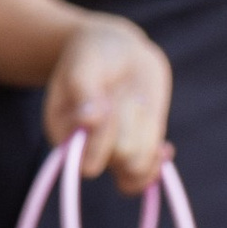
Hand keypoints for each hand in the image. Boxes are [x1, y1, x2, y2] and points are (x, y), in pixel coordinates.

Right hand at [45, 11, 171, 194]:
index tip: (108, 105)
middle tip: (121, 95)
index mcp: (61, 132)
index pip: (85, 161)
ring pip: (138, 167)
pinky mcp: (135, 151)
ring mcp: (110, 152)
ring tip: (137, 104)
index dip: (103, 138)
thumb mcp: (86, 64)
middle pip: (119, 159)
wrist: (120, 51)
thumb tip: (89, 121)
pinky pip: (145, 177)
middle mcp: (83, 148)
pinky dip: (158, 163)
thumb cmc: (94, 54)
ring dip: (146, 134)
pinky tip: (164, 147)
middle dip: (129, 126)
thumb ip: (84, 91)